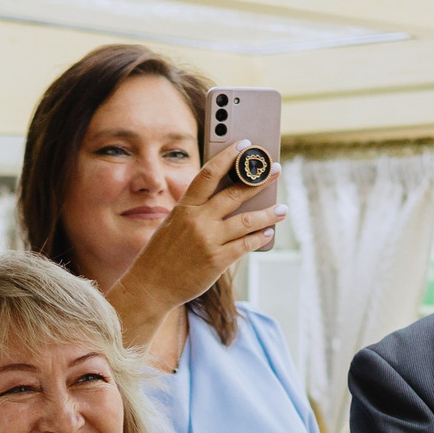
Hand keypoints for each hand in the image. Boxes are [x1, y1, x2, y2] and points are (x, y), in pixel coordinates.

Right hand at [106, 143, 287, 347]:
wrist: (150, 286)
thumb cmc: (161, 255)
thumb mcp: (172, 224)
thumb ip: (195, 211)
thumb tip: (226, 201)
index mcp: (185, 207)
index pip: (209, 172)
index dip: (229, 156)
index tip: (245, 145)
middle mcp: (198, 221)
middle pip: (234, 193)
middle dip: (259, 179)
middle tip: (275, 170)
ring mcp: (208, 241)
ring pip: (247, 221)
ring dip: (268, 213)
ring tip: (282, 208)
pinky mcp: (217, 262)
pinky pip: (245, 246)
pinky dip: (259, 237)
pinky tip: (268, 232)